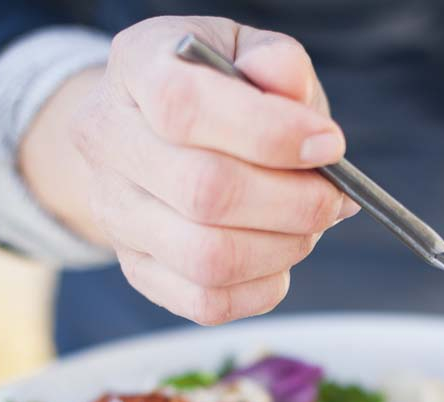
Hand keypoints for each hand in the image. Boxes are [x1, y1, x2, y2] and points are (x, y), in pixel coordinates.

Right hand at [62, 17, 357, 323]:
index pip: (186, 107)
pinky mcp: (141, 273)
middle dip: (295, 203)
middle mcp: (109, 145)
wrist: (159, 134)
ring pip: (209, 259)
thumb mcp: (248, 55)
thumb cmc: (218, 92)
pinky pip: (209, 304)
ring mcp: (118, 217)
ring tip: (309, 226)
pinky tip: (280, 258)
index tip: (330, 145)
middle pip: (205, 194)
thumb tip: (291, 85)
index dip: (271, 133)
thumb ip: (276, 63)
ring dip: (284, 249)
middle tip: (334, 199)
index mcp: (134, 71)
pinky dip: (264, 289)